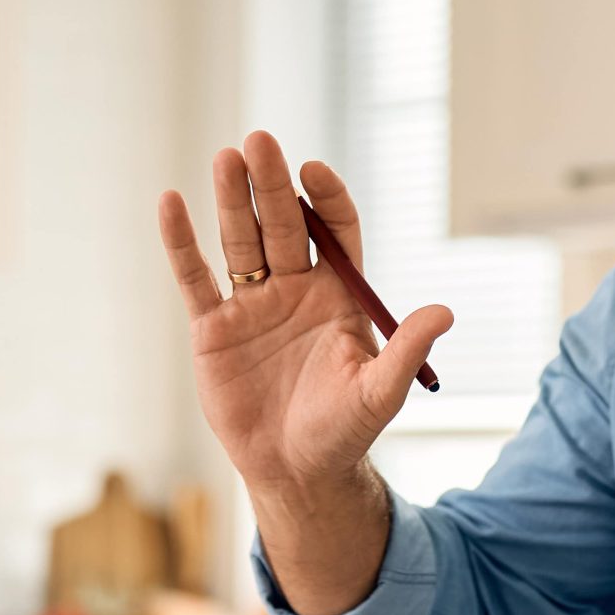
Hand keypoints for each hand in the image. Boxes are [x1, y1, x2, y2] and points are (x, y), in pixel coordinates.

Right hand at [157, 131, 451, 503]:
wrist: (294, 473)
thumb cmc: (343, 432)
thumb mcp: (380, 394)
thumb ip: (406, 351)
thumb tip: (444, 312)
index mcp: (337, 296)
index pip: (334, 231)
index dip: (325, 199)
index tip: (312, 172)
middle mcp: (294, 290)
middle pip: (284, 224)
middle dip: (272, 184)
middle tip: (260, 141)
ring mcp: (252, 306)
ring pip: (241, 241)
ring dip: (233, 201)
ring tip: (225, 158)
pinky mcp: (213, 330)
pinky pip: (195, 279)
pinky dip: (182, 243)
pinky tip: (170, 203)